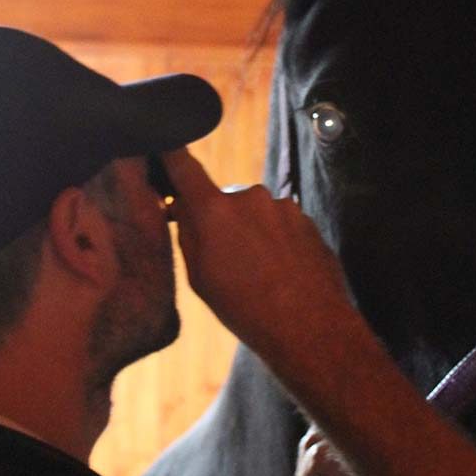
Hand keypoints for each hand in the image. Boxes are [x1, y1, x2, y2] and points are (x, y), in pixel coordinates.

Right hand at [160, 148, 353, 356]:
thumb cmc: (245, 308)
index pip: (185, 167)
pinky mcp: (307, 220)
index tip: (164, 149)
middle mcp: (250, 196)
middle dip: (222, 222)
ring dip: (253, 234)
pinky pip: (281, 225)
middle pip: (225, 201)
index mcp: (215, 209)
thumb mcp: (200, 278)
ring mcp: (283, 206)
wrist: (310, 326)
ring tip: (261, 273)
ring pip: (256, 215)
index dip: (171, 156)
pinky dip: (278, 243)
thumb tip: (182, 207)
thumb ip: (188, 234)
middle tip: (228, 260)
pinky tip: (282, 272)